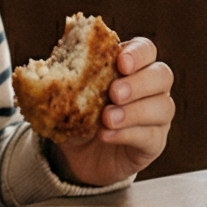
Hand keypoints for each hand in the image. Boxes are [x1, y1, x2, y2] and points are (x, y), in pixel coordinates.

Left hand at [49, 39, 174, 186]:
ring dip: (134, 112)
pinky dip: (127, 134)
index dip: (137, 54)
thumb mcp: (67, 95)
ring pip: (163, 107)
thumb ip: (65, 79)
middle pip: (162, 75)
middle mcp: (152, 88)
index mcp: (132, 66)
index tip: (120, 62)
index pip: (146, 50)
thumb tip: (43, 67)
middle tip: (114, 93)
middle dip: (138, 82)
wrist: (78, 156)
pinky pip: (151, 136)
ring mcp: (157, 116)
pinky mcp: (154, 143)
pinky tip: (106, 135)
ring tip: (107, 119)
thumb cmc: (78, 116)